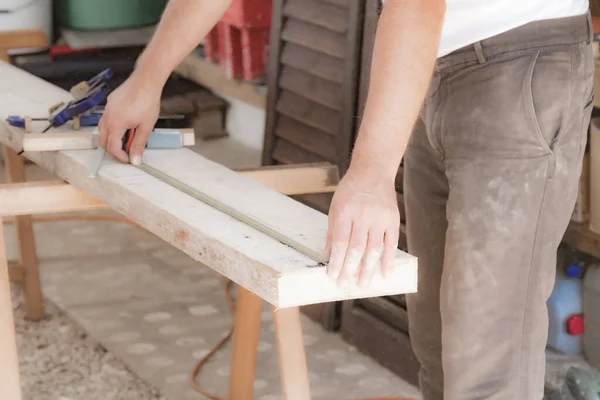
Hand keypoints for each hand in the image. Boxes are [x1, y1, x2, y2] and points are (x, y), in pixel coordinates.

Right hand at [98, 71, 162, 164]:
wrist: (146, 81)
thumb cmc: (147, 102)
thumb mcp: (145, 127)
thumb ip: (138, 144)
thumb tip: (135, 160)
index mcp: (115, 125)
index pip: (112, 147)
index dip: (120, 156)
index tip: (129, 159)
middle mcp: (106, 117)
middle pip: (103, 140)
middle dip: (113, 149)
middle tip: (126, 152)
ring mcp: (107, 108)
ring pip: (102, 129)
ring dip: (111, 137)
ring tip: (127, 139)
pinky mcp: (110, 102)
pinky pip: (106, 118)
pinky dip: (112, 126)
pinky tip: (126, 125)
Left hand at [324, 166, 399, 287]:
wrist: (373, 171)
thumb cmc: (350, 190)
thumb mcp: (335, 207)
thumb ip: (333, 232)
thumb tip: (328, 255)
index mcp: (345, 212)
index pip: (341, 243)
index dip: (337, 262)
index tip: (333, 276)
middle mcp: (363, 215)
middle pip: (357, 249)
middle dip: (350, 270)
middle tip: (345, 285)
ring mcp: (380, 218)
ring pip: (374, 249)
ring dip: (368, 270)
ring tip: (363, 285)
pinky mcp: (393, 220)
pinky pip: (391, 244)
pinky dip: (389, 260)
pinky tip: (385, 274)